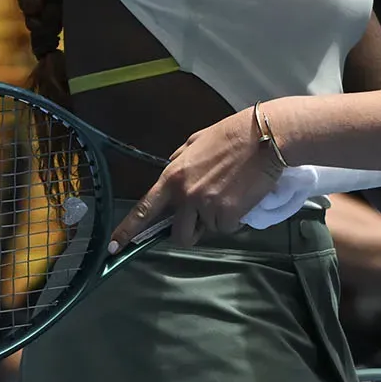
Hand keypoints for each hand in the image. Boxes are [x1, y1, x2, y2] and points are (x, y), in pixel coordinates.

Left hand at [108, 108, 284, 250]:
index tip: (114, 247)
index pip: (144, 209)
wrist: (266, 137)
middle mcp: (186, 194)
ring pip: (207, 230)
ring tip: (229, 195)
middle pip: (178, 234)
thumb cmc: (233, 134)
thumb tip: (171, 168)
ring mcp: (207, 206)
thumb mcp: (196, 141)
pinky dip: (235, 218)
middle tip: (204, 216)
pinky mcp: (229, 214)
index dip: (127, 231)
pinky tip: (242, 197)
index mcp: (173, 176)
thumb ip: (179, 160)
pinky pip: (227, 227)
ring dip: (216, 220)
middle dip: (190, 231)